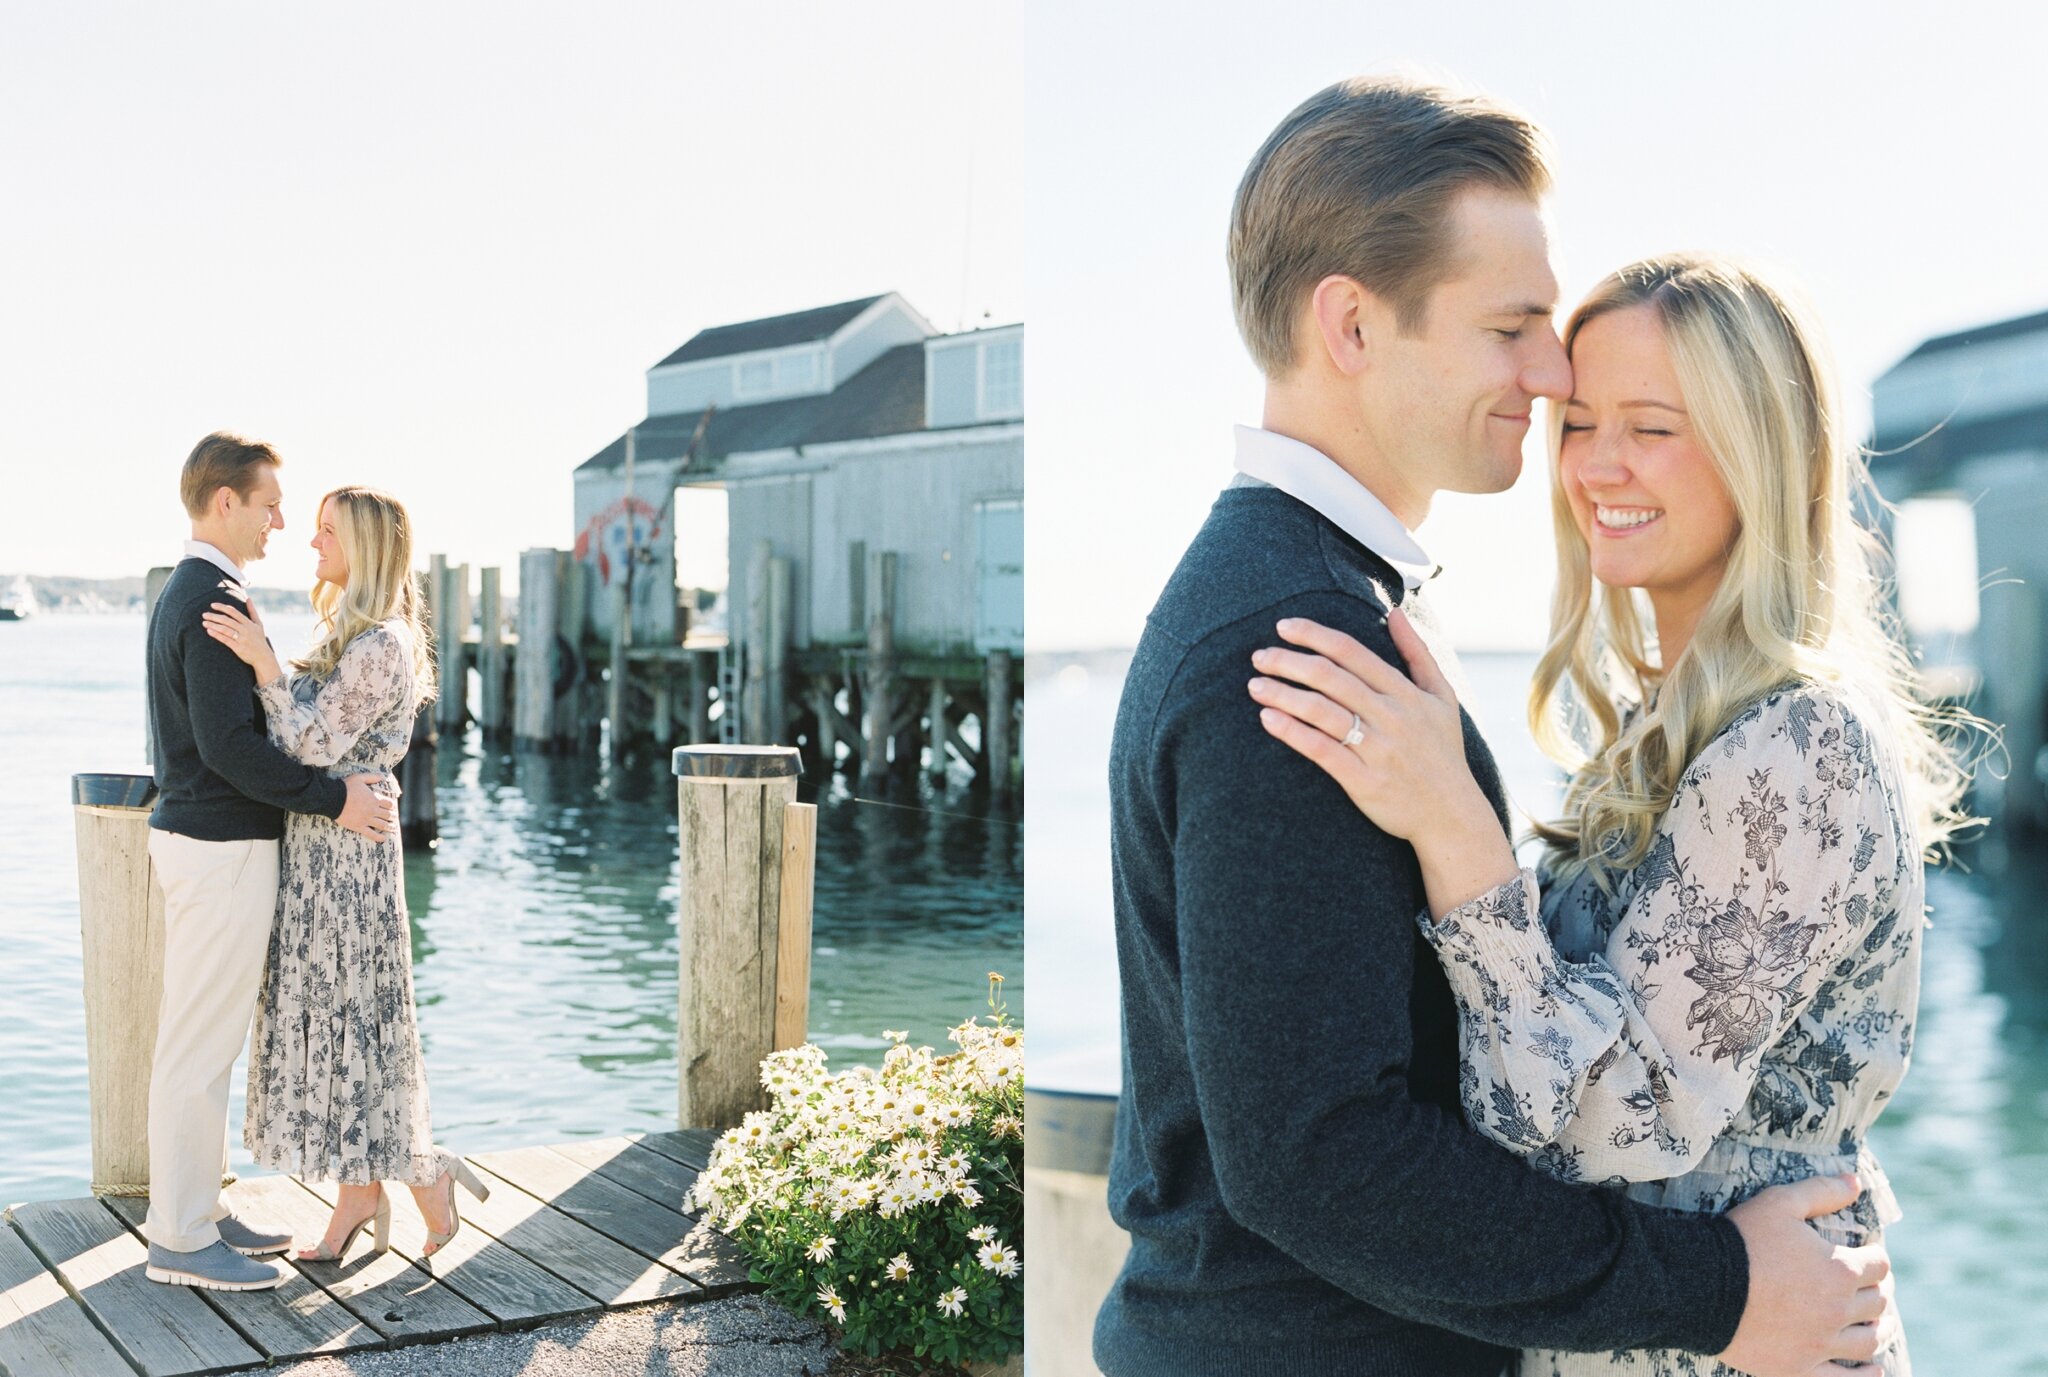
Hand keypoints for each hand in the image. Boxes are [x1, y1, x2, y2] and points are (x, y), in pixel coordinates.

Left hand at [201, 597, 280, 682]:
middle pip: (228, 620)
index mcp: (249, 623)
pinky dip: (217, 635)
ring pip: (225, 629)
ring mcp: (242, 639)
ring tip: (204, 622)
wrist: (263, 657)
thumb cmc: (259, 639)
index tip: (212, 605)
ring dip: (214, 625)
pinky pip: (226, 640)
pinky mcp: (238, 648)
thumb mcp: (258, 624)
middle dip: (215, 616)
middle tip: (204, 614)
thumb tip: (248, 598)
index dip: (223, 608)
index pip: (234, 612)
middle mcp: (246, 630)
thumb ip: (252, 611)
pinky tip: (209, 631)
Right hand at [337, 773, 400, 843]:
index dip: (391, 806)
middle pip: (387, 815)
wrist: (333, 799)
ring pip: (382, 825)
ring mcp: (366, 820)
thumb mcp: (359, 778)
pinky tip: (383, 839)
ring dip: (389, 827)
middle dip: (392, 816)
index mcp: (374, 799)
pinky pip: (371, 834)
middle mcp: (372, 810)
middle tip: (394, 818)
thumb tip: (382, 776)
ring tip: (393, 828)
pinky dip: (378, 837)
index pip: (389, 804)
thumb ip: (372, 777)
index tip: (392, 807)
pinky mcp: (359, 827)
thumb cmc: (345, 787)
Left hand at [1247, 607, 1480, 844]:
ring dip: (1282, 694)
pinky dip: (1292, 731)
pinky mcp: (1364, 781)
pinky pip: (1321, 750)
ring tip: (1255, 686)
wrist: (1452, 815)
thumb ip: (1418, 652)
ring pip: (1320, 711)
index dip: (1313, 635)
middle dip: (1288, 662)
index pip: (1351, 652)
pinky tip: (1267, 719)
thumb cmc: (1443, 752)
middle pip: (1329, 677)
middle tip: (1259, 656)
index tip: (1283, 626)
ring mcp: (1378, 749)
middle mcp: (1391, 716)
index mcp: (1405, 692)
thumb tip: (1395, 612)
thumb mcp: (1442, 697)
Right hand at [1718, 1174, 1895, 1375]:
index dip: (1874, 1257)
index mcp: (1839, 1269)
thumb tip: (1856, 1181)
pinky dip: (1867, 1376)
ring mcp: (1820, 1343)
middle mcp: (1838, 1309)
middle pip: (1877, 1302)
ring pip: (1868, 1341)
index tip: (1866, 1256)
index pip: (1878, 1264)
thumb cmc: (1741, 1240)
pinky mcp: (1800, 1368)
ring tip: (1877, 1325)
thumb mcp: (1779, 1203)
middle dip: (1877, 1290)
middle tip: (1869, 1286)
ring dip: (1879, 1330)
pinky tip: (1875, 1370)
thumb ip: (1821, 1191)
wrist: (1698, 1286)